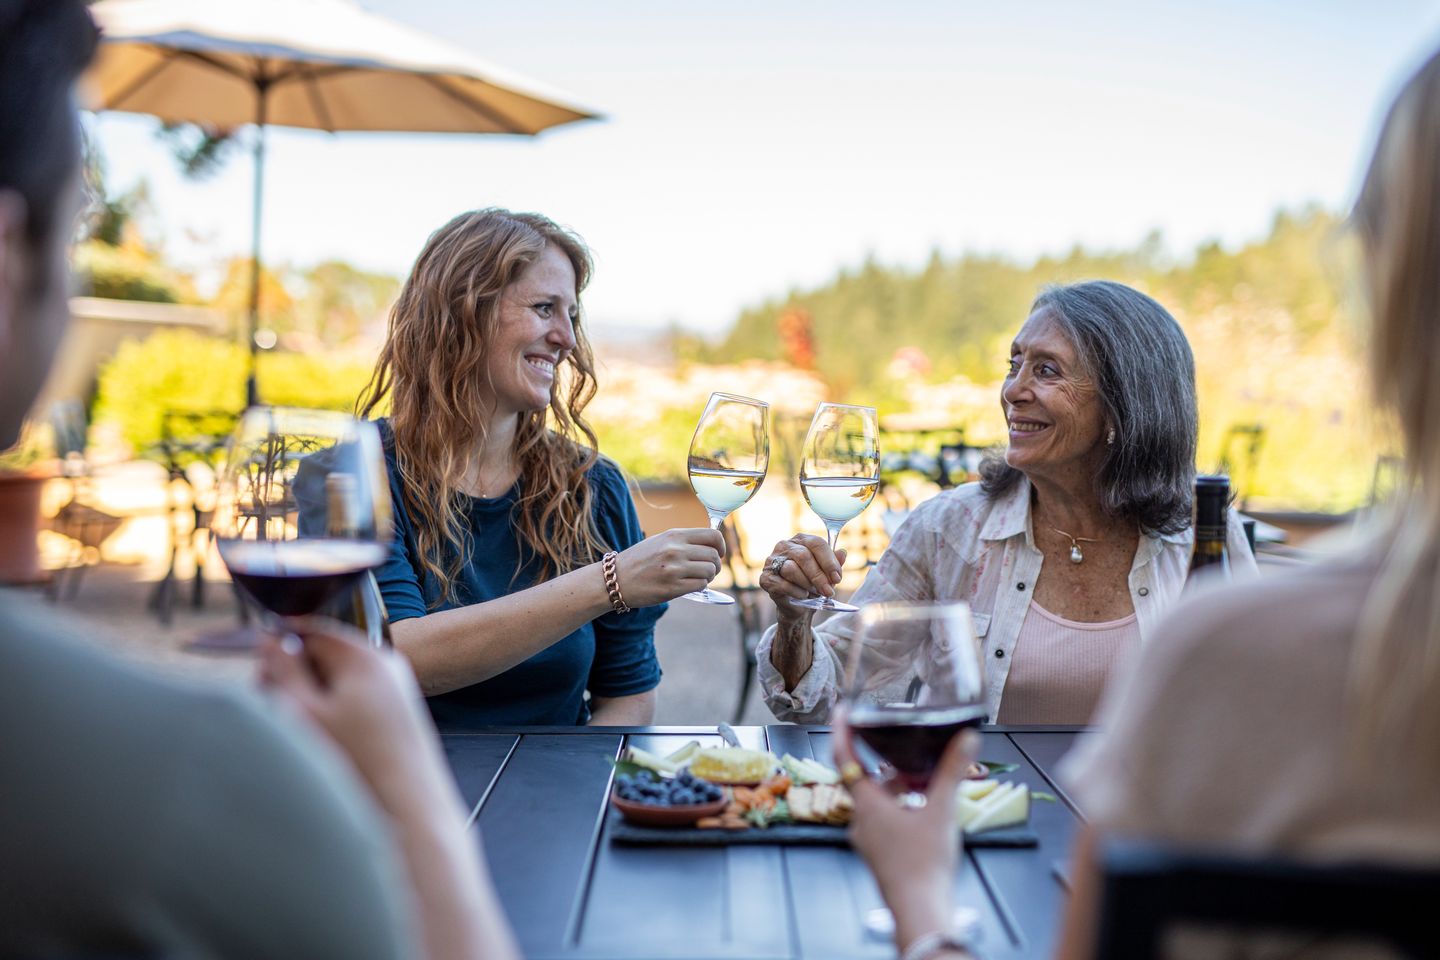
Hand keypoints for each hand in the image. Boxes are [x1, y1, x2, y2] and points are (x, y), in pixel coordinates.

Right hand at [258, 619, 458, 819]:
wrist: (409, 805)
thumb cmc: (357, 762)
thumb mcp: (307, 712)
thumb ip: (284, 670)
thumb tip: (270, 640)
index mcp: (364, 656)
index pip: (314, 630)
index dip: (282, 647)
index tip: (260, 671)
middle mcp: (386, 664)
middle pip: (326, 654)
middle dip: (295, 675)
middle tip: (272, 705)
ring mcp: (396, 687)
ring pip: (339, 678)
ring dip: (312, 695)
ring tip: (296, 728)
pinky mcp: (398, 712)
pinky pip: (357, 698)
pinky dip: (334, 711)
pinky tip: (323, 739)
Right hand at [614, 526, 725, 606]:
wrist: (615, 579)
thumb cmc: (639, 560)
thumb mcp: (660, 541)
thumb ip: (683, 541)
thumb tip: (711, 545)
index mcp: (674, 535)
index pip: (713, 536)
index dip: (721, 546)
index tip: (719, 553)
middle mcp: (675, 550)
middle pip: (714, 556)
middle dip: (715, 565)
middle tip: (707, 570)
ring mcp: (674, 570)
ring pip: (710, 572)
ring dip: (708, 577)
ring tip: (697, 578)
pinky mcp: (672, 588)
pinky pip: (700, 586)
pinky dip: (699, 586)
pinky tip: (689, 585)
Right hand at [759, 533, 847, 615]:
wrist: (797, 606)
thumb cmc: (812, 585)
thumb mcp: (827, 574)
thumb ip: (834, 563)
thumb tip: (842, 553)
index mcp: (801, 540)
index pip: (816, 543)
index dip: (829, 561)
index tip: (837, 578)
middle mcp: (784, 546)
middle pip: (804, 556)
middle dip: (819, 576)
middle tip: (829, 591)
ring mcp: (771, 561)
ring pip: (791, 569)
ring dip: (807, 584)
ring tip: (815, 593)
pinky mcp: (765, 578)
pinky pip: (782, 584)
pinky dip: (796, 592)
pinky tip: (803, 596)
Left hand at [832, 706, 977, 948]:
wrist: (921, 911)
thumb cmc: (923, 864)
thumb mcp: (942, 810)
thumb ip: (952, 771)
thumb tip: (966, 738)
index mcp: (866, 804)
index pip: (844, 757)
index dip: (842, 731)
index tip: (842, 711)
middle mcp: (861, 820)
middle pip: (868, 780)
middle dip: (891, 765)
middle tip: (911, 752)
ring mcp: (868, 840)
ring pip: (880, 802)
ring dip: (900, 789)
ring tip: (929, 782)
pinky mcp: (880, 856)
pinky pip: (886, 822)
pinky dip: (902, 809)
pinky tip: (927, 812)